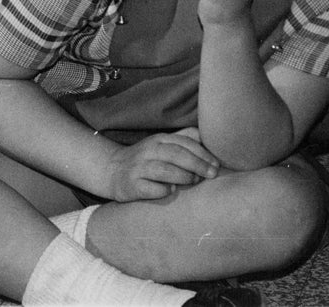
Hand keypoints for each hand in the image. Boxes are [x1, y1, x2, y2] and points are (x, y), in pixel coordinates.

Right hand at [105, 127, 219, 200]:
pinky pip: (150, 188)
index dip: (203, 154)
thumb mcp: (163, 143)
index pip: (185, 143)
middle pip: (177, 155)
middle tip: (212, 174)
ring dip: (183, 176)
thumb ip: (185, 138)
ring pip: (164, 171)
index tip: (217, 164)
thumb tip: (209, 136)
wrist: (111, 170)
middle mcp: (149, 151)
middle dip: (198, 165)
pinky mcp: (130, 185)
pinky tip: (171, 190)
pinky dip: (163, 190)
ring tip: (194, 181)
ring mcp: (138, 168)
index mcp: (160, 139)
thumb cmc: (147, 158)